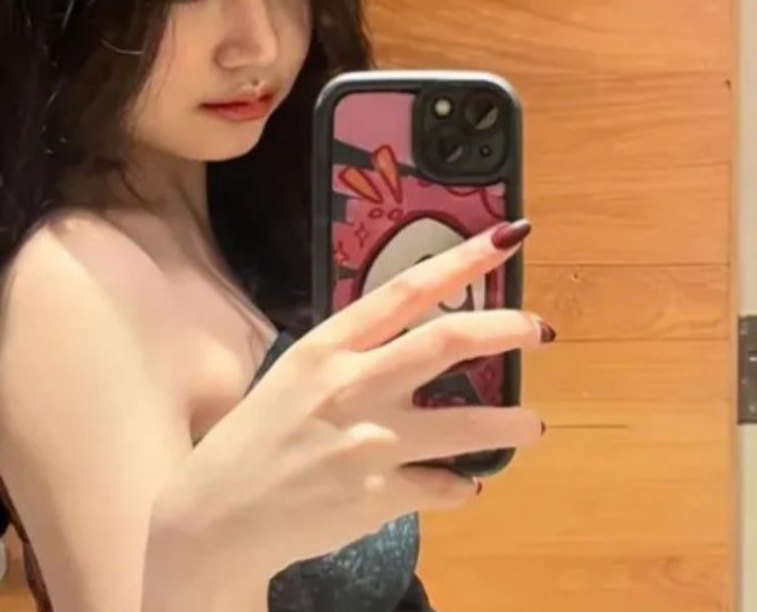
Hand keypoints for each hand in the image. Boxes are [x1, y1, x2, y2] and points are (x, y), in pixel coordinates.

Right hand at [156, 219, 549, 580]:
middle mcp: (352, 385)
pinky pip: (442, 488)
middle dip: (506, 329)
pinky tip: (463, 487)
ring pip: (464, 425)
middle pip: (446, 342)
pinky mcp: (377, 496)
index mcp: (327, 347)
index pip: (405, 290)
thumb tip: (412, 344)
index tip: (506, 239)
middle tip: (541, 330)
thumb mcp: (295, 378)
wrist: (215, 518)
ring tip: (534, 424)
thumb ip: (351, 359)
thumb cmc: (252, 441)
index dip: (462, 261)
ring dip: (509, 424)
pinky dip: (459, 488)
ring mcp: (368, 443)